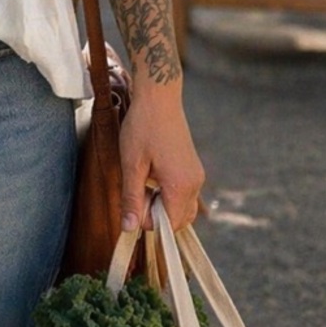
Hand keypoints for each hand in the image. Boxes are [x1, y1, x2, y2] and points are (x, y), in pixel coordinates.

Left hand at [118, 85, 203, 233]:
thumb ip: (132, 199)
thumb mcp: (131, 164)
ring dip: (161, 203)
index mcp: (181, 186)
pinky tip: (152, 173)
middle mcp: (195, 184)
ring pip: (181, 207)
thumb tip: (129, 230)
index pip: (169, 225)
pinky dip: (167, 192)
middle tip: (137, 189)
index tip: (133, 199)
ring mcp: (196, 175)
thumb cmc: (143, 127)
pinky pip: (183, 193)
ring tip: (143, 179)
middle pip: (178, 219)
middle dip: (156, 214)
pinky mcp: (193, 167)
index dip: (148, 220)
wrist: (159, 96)